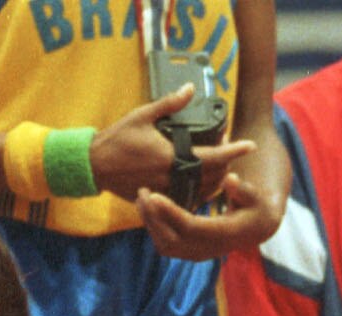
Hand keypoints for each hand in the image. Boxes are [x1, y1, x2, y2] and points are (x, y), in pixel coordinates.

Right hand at [89, 86, 252, 204]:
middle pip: (211, 177)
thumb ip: (169, 104)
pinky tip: (200, 185)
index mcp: (170, 156)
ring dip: (214, 181)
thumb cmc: (116, 140)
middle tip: (229, 152)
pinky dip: (196, 193)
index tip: (249, 145)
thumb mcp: (142, 116)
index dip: (233, 150)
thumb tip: (190, 88)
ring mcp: (162, 190)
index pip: (211, 156)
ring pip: (200, 192)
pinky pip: (183, 200)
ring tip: (220, 169)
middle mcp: (169, 177)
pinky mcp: (155, 197)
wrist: (92, 166)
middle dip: (226, 166)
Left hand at [136, 169, 283, 259]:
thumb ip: (243, 190)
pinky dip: (154, 228)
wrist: (254, 229)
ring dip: (149, 222)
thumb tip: (230, 179)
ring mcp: (196, 255)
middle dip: (153, 216)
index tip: (154, 195)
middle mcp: (207, 250)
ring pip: (164, 244)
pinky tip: (148, 209)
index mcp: (223, 235)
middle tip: (142, 192)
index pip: (190, 226)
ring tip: (140, 199)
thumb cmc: (255, 207)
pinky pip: (164, 245)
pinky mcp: (188, 254)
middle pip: (171, 238)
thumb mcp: (255, 196)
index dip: (171, 212)